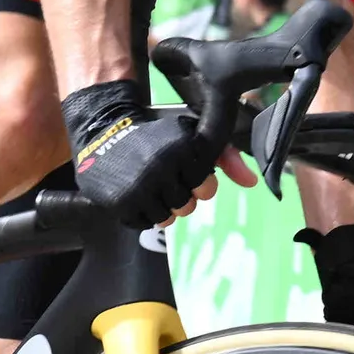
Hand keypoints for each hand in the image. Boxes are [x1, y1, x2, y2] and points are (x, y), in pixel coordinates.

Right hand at [64, 77, 214, 227]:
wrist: (102, 129)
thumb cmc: (153, 131)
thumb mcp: (188, 132)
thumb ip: (224, 156)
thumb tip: (252, 183)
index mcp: (182, 149)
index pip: (207, 187)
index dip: (197, 181)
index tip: (182, 168)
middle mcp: (161, 169)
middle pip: (187, 206)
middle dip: (179, 195)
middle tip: (163, 177)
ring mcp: (140, 188)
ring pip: (167, 218)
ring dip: (160, 205)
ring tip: (148, 184)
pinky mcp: (121, 203)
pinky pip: (144, 224)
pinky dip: (142, 213)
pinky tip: (135, 193)